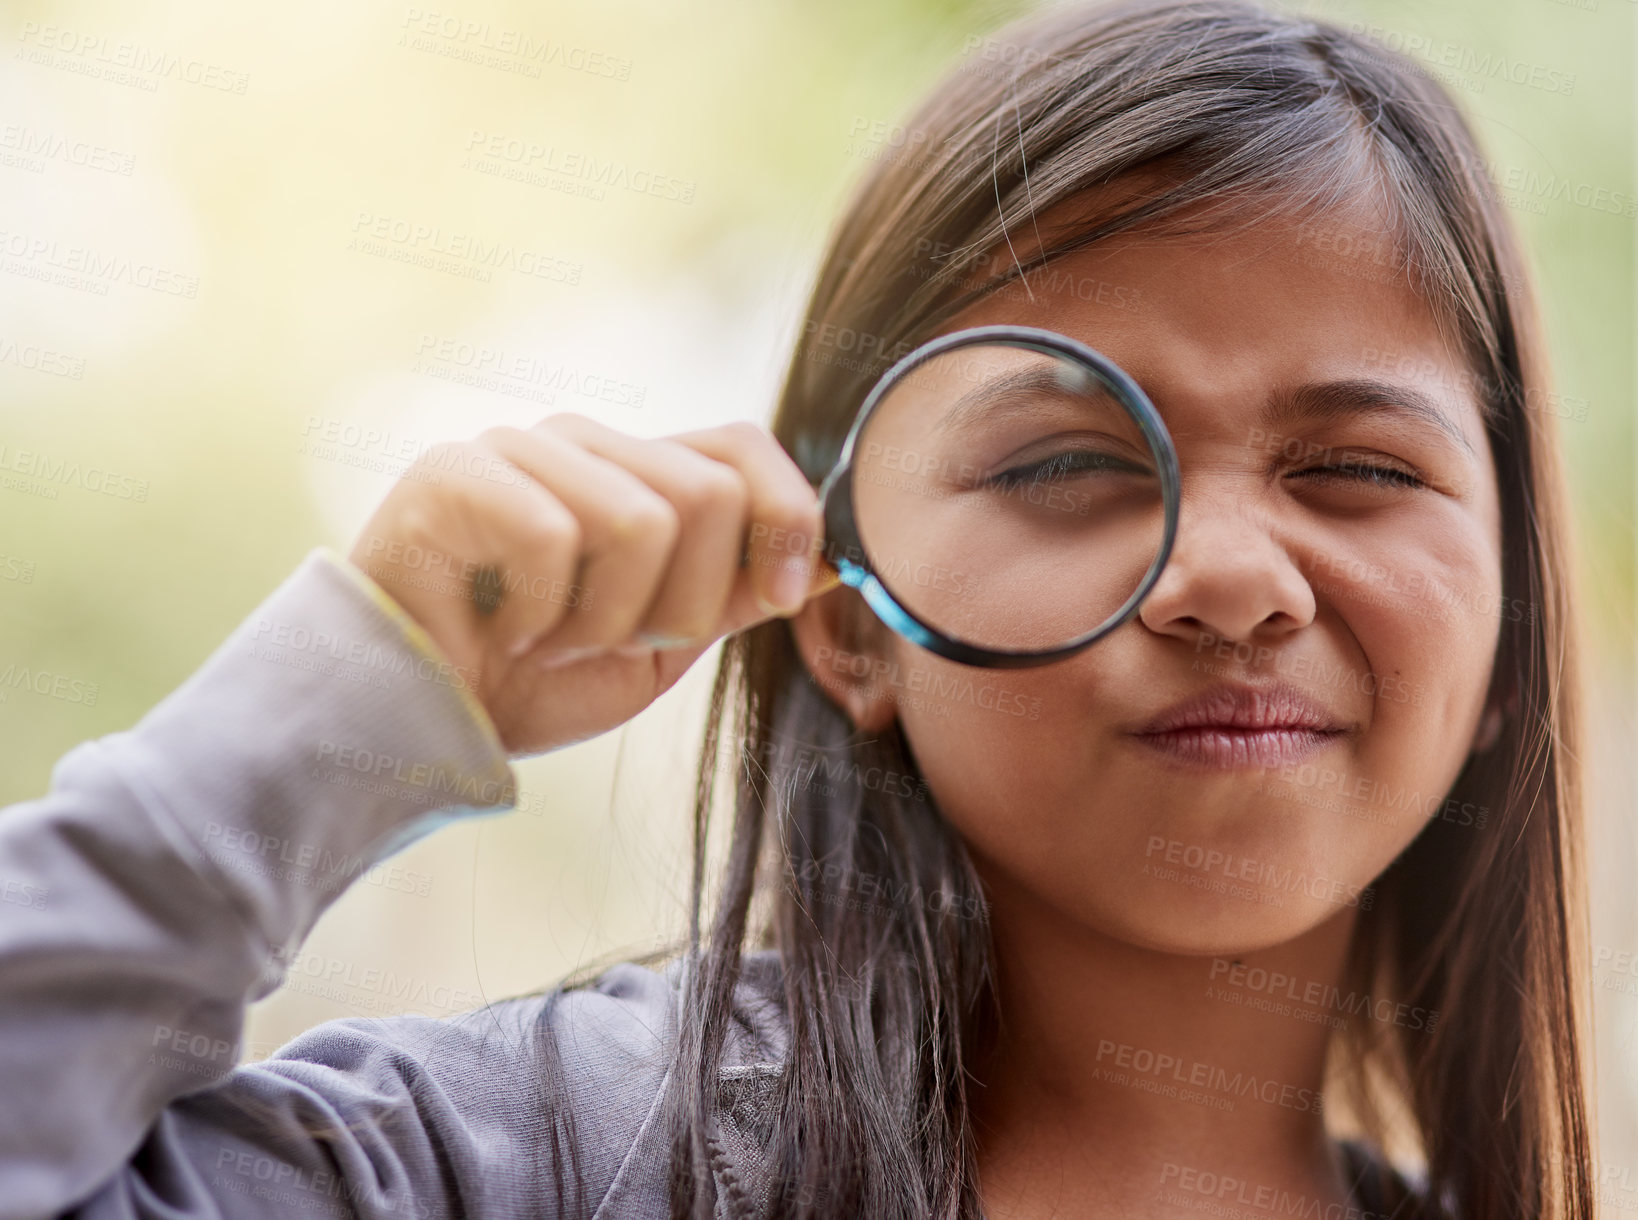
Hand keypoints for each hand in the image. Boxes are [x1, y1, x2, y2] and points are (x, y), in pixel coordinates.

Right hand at [346, 413, 837, 755]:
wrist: (420, 721)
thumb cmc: (535, 681)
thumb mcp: (661, 644)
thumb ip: (738, 591)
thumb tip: (839, 557)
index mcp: (634, 471)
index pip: (741, 446)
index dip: (788, 518)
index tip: (784, 599)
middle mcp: (581, 442)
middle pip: (708, 494)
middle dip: (681, 604)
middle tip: (606, 639)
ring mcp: (515, 449)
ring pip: (642, 520)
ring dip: (607, 618)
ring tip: (550, 636)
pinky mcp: (454, 473)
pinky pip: (555, 538)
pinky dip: (541, 614)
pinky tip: (502, 626)